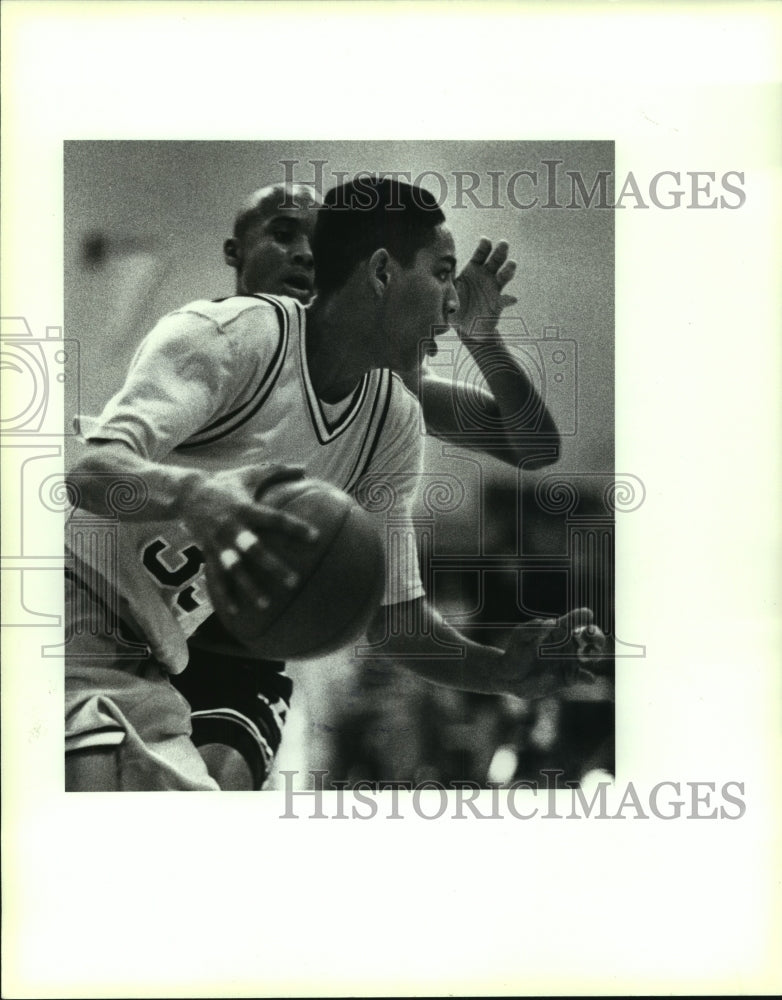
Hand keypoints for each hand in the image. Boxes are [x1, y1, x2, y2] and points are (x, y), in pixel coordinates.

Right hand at [182, 463, 318, 612]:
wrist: (185, 493)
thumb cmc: (226, 483)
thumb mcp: (250, 474)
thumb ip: (277, 470)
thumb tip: (305, 468)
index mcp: (246, 508)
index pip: (275, 519)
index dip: (295, 528)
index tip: (315, 538)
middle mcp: (232, 527)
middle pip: (254, 550)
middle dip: (273, 567)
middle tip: (294, 582)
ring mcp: (218, 542)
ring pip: (234, 569)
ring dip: (249, 587)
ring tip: (266, 604)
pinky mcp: (206, 552)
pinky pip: (215, 577)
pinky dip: (224, 595)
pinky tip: (235, 612)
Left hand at [454, 237, 517, 341]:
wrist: (462, 327)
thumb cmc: (454, 305)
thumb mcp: (446, 292)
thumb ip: (445, 283)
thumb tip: (441, 275)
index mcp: (473, 269)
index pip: (480, 254)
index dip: (484, 247)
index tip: (485, 240)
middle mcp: (486, 276)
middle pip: (496, 260)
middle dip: (500, 251)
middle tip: (503, 243)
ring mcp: (494, 289)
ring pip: (504, 276)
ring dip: (508, 269)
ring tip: (512, 264)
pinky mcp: (498, 304)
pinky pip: (505, 300)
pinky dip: (509, 299)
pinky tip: (512, 299)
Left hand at [499, 608, 606, 699]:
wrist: (510, 676)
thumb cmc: (515, 651)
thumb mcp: (520, 635)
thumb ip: (534, 628)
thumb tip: (551, 622)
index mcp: (558, 630)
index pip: (575, 619)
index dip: (583, 615)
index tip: (587, 616)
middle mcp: (568, 643)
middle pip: (591, 636)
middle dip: (596, 635)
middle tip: (590, 636)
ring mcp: (570, 660)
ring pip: (593, 655)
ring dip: (596, 653)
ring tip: (588, 655)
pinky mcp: (569, 677)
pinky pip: (584, 677)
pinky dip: (589, 677)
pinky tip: (587, 677)